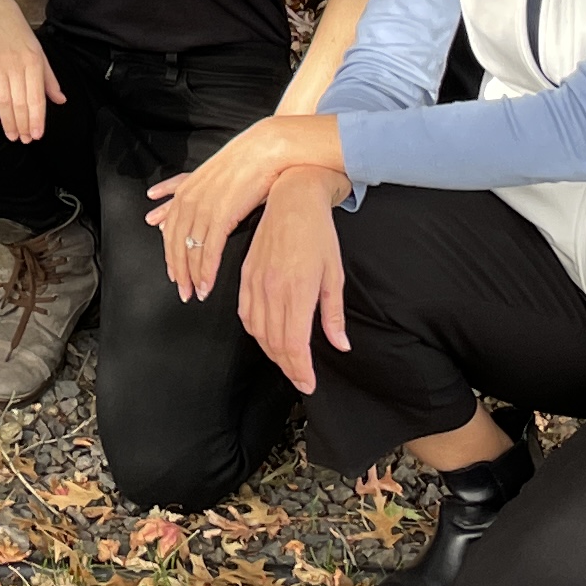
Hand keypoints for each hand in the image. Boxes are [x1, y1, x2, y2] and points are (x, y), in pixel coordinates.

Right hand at [0, 5, 62, 147]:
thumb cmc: (17, 31)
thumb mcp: (39, 51)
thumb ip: (49, 79)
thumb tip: (60, 100)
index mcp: (34, 61)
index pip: (37, 98)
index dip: (37, 120)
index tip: (36, 135)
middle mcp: (16, 64)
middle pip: (19, 103)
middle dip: (22, 125)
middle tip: (23, 140)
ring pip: (2, 100)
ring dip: (7, 122)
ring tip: (11, 135)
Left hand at [146, 116, 339, 299]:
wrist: (266, 150)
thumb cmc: (246, 165)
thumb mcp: (214, 180)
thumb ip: (196, 197)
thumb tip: (184, 210)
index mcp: (185, 192)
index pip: (170, 232)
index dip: (171, 257)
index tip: (175, 275)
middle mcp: (189, 200)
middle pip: (175, 245)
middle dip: (178, 272)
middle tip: (183, 293)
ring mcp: (203, 208)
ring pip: (190, 251)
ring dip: (192, 277)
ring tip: (196, 294)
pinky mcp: (221, 215)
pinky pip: (208, 251)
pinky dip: (206, 272)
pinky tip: (207, 285)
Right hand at [234, 168, 350, 391]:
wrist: (292, 201)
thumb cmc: (318, 235)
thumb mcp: (333, 275)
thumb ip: (333, 314)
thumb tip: (340, 344)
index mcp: (296, 291)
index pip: (294, 344)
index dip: (300, 370)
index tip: (309, 383)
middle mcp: (271, 290)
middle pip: (275, 343)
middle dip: (288, 367)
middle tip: (301, 379)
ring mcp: (255, 283)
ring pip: (258, 332)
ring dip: (272, 353)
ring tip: (287, 362)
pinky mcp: (245, 276)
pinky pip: (245, 315)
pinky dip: (255, 332)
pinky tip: (266, 337)